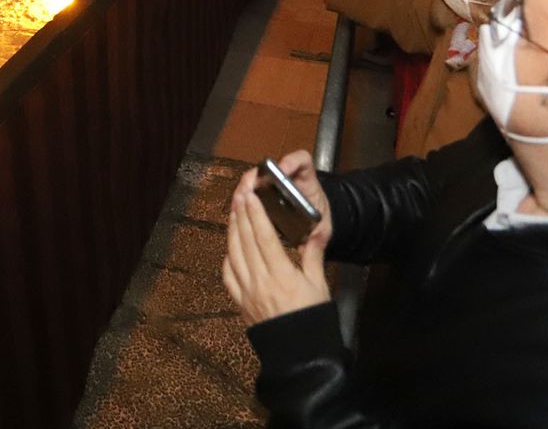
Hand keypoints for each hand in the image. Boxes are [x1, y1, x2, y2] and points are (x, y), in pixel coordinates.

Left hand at [222, 154, 331, 324]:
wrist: (299, 355)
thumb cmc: (313, 318)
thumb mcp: (319, 285)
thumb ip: (313, 255)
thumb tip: (315, 230)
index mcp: (282, 275)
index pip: (264, 237)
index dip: (255, 213)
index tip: (250, 193)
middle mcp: (260, 281)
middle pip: (245, 240)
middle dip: (241, 212)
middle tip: (239, 191)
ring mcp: (246, 292)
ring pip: (233, 253)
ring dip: (232, 229)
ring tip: (234, 210)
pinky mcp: (240, 302)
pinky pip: (228, 274)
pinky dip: (228, 255)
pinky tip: (230, 245)